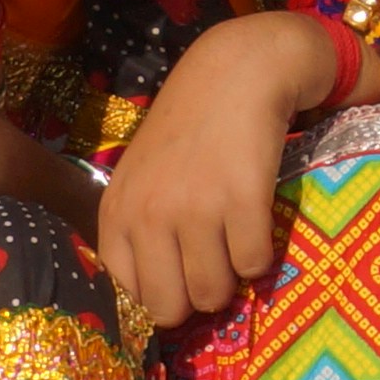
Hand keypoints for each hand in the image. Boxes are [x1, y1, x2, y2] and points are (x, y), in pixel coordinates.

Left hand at [103, 12, 345, 325]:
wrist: (237, 74)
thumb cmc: (189, 129)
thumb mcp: (141, 178)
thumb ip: (139, 230)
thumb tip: (161, 295)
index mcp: (117, 214)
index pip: (129, 294)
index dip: (162, 298)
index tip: (185, 284)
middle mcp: (149, 216)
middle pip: (170, 305)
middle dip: (196, 300)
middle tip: (216, 275)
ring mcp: (195, 209)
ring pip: (213, 291)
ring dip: (232, 281)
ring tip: (238, 253)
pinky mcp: (242, 198)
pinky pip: (254, 263)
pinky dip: (263, 258)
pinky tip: (260, 231)